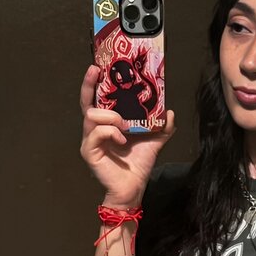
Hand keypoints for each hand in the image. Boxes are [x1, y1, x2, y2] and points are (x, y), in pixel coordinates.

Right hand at [79, 64, 175, 206]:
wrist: (134, 188)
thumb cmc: (138, 165)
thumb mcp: (153, 140)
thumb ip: (161, 126)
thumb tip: (169, 112)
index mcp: (106, 124)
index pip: (96, 99)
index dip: (93, 83)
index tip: (97, 66)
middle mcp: (95, 130)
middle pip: (86, 102)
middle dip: (90, 86)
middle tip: (97, 71)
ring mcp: (90, 140)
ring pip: (92, 115)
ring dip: (110, 115)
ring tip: (124, 124)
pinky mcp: (89, 152)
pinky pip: (97, 133)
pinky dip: (111, 132)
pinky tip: (122, 139)